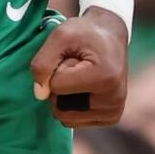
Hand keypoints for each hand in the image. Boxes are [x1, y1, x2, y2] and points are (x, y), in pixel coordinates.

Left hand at [29, 9, 126, 126]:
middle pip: (60, 108)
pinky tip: (85, 87)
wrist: (110, 34)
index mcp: (104, 78)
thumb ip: (43, 63)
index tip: (72, 56)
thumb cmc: (85, 33)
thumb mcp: (59, 36)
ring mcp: (114, 111)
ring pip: (66, 117)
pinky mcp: (111, 117)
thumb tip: (40, 94)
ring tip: (80, 76)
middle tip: (76, 66)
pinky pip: (75, 121)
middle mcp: (114, 99)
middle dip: (59, 86)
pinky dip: (73, 105)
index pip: (56, 86)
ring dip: (65, 96)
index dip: (56, 69)